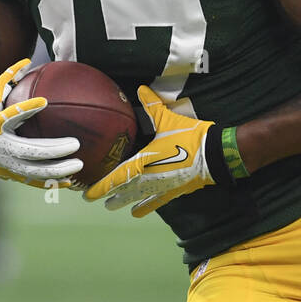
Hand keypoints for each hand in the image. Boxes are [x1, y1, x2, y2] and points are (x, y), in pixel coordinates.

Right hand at [0, 58, 81, 186]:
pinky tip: (70, 182)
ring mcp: (5, 163)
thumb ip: (4, 81)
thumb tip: (24, 61)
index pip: (10, 116)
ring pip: (34, 170)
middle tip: (76, 143)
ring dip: (57, 169)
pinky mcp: (9, 174)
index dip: (26, 108)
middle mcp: (0, 146)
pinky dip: (51, 181)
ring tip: (79, 165)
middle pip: (30, 151)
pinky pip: (32, 180)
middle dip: (54, 149)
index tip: (44, 102)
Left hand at [83, 85, 218, 216]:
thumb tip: (141, 88)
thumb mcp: (168, 119)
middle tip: (93, 199)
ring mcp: (161, 187)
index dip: (100, 187)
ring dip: (123, 202)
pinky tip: (137, 213)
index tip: (86, 194)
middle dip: (108, 195)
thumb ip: (152, 105)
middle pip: (122, 191)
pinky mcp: (174, 191)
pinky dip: (145, 208)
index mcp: (143, 161)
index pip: (115, 178)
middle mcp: (148, 178)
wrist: (214, 153)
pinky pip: (156, 203)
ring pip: (136, 199)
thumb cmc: (189, 136)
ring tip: (112, 206)